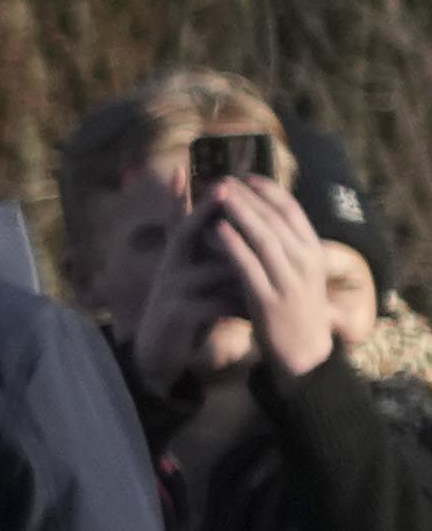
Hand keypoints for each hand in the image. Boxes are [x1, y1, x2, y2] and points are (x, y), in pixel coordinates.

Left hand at [200, 174, 354, 383]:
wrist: (304, 354)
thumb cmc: (294, 310)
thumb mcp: (299, 274)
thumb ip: (288, 249)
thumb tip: (268, 220)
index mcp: (313, 253)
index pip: (294, 212)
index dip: (270, 191)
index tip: (248, 175)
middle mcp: (305, 262)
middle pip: (276, 219)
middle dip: (249, 197)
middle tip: (224, 178)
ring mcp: (289, 281)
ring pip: (264, 238)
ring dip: (240, 213)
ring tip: (218, 194)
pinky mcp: (270, 300)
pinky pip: (250, 266)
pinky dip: (234, 245)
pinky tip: (216, 230)